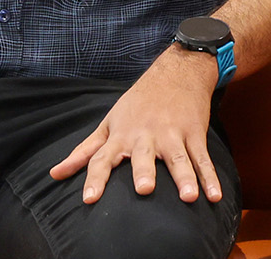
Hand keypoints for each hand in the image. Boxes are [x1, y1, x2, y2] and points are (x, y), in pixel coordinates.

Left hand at [51, 46, 222, 203]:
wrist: (176, 72)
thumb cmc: (137, 103)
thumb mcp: (109, 123)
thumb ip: (84, 152)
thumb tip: (55, 175)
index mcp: (121, 135)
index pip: (103, 158)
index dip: (95, 179)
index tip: (89, 199)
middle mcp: (146, 136)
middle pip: (143, 156)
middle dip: (144, 171)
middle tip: (145, 189)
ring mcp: (173, 134)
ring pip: (179, 159)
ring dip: (185, 178)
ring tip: (189, 197)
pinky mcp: (194, 134)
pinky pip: (203, 158)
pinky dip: (211, 177)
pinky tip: (215, 196)